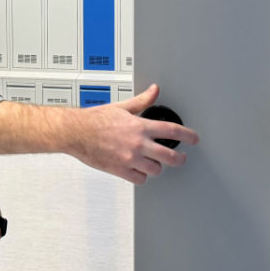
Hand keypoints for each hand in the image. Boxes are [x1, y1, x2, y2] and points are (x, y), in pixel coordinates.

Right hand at [71, 83, 199, 184]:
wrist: (76, 132)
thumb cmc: (95, 120)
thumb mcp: (122, 107)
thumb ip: (142, 100)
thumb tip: (154, 91)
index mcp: (140, 127)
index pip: (172, 131)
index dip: (188, 136)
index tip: (193, 139)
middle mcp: (138, 144)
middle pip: (170, 156)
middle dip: (179, 158)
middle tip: (181, 158)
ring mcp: (130, 159)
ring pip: (156, 170)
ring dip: (157, 167)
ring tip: (153, 162)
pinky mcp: (120, 170)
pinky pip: (139, 179)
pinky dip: (141, 176)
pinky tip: (138, 170)